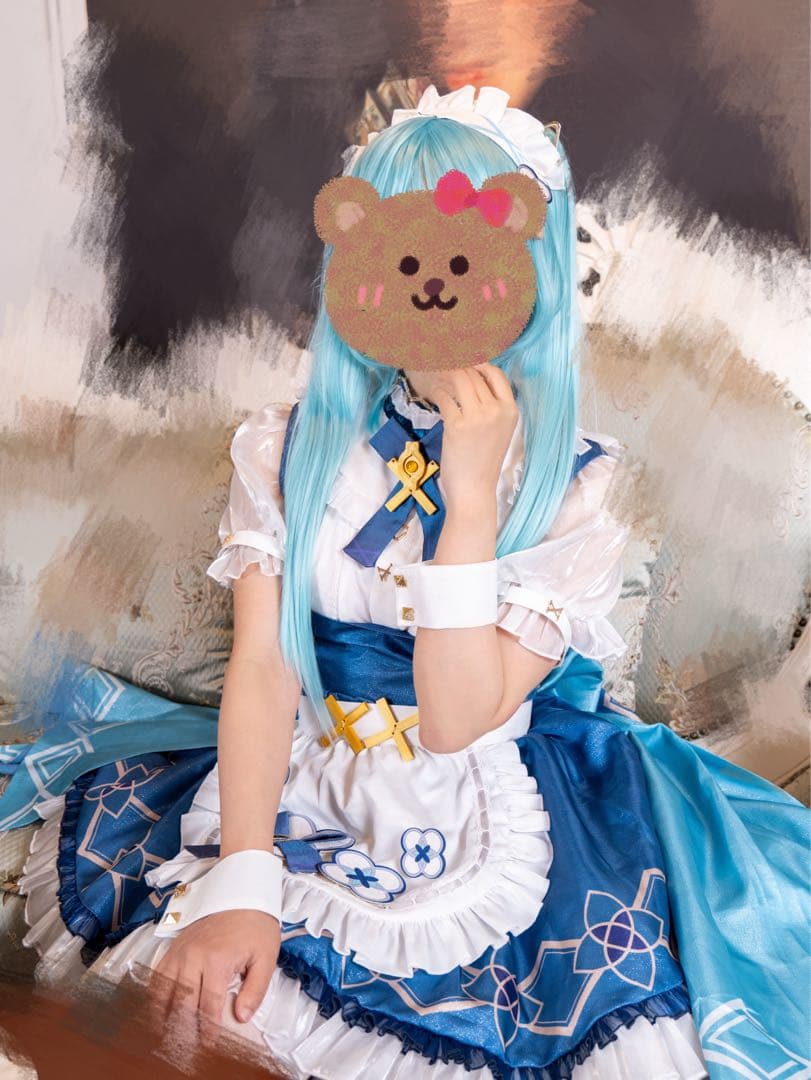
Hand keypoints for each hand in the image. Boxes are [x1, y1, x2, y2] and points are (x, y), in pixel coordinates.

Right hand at [149, 908, 279, 1039]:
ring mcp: (180, 952)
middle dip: (182, 1030)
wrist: (241, 892)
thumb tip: (242, 1018)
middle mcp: (193, 957)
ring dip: (163, 1016)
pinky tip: (156, 1011)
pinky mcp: (174, 947)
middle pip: (182, 1003)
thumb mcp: (266, 957)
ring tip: (164, 1037)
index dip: (209, 1029)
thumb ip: (255, 990)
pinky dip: (154, 995)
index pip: (209, 1005)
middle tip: (184, 1048)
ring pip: (164, 992)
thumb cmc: (255, 924)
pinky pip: (157, 975)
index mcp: (218, 960)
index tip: (209, 1045)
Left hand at [431, 363, 518, 511]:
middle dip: (458, 367)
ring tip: (440, 377)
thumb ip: (492, 406)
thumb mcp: (499, 431)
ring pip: (460, 381)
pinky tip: (437, 395)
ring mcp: (477, 417)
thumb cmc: (483, 461)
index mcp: (510, 411)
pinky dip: (439, 393)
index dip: (480, 364)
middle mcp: (496, 411)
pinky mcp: (457, 425)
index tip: (468, 362)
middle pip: (475, 375)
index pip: (497, 374)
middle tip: (445, 366)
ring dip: (447, 376)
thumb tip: (473, 380)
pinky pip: (445, 398)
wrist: (474, 489)